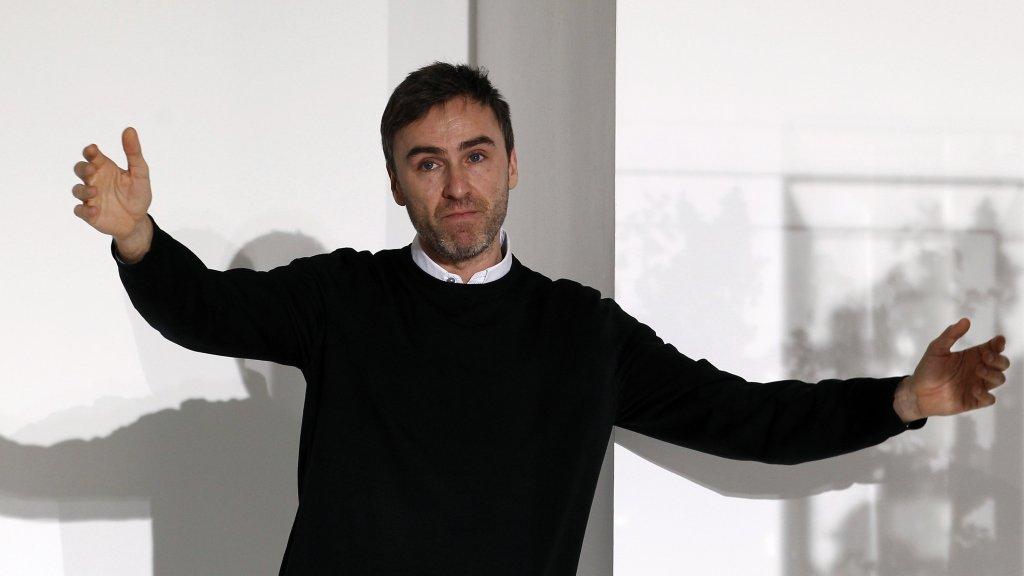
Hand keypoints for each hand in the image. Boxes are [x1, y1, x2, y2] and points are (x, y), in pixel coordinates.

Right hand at [72, 127, 151, 238]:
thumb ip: (134, 153)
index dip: (90, 151)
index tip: (93, 150)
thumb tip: (129, 129)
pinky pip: (80, 210)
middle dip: (83, 168)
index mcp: (104, 168)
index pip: (91, 155)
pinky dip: (84, 210)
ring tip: (96, 191)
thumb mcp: (140, 173)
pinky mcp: (90, 213)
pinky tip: (95, 210)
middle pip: (79, 169)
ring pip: (77, 189)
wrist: (138, 220)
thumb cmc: (137, 194)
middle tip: (92, 169)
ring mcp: (90, 197)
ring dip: (83, 189)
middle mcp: (94, 180)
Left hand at [895, 318, 1010, 420]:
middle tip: (986, 357)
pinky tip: (973, 390)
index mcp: (973, 356)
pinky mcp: (974, 401)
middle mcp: (979, 369)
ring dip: (993, 374)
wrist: (917, 393)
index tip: (998, 341)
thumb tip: (965, 320)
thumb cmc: (928, 369)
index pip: (993, 348)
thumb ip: (950, 335)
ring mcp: (978, 385)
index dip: (999, 344)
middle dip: (999, 359)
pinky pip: (989, 399)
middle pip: (1002, 363)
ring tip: (978, 371)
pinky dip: (986, 394)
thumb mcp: (936, 349)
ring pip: (999, 379)